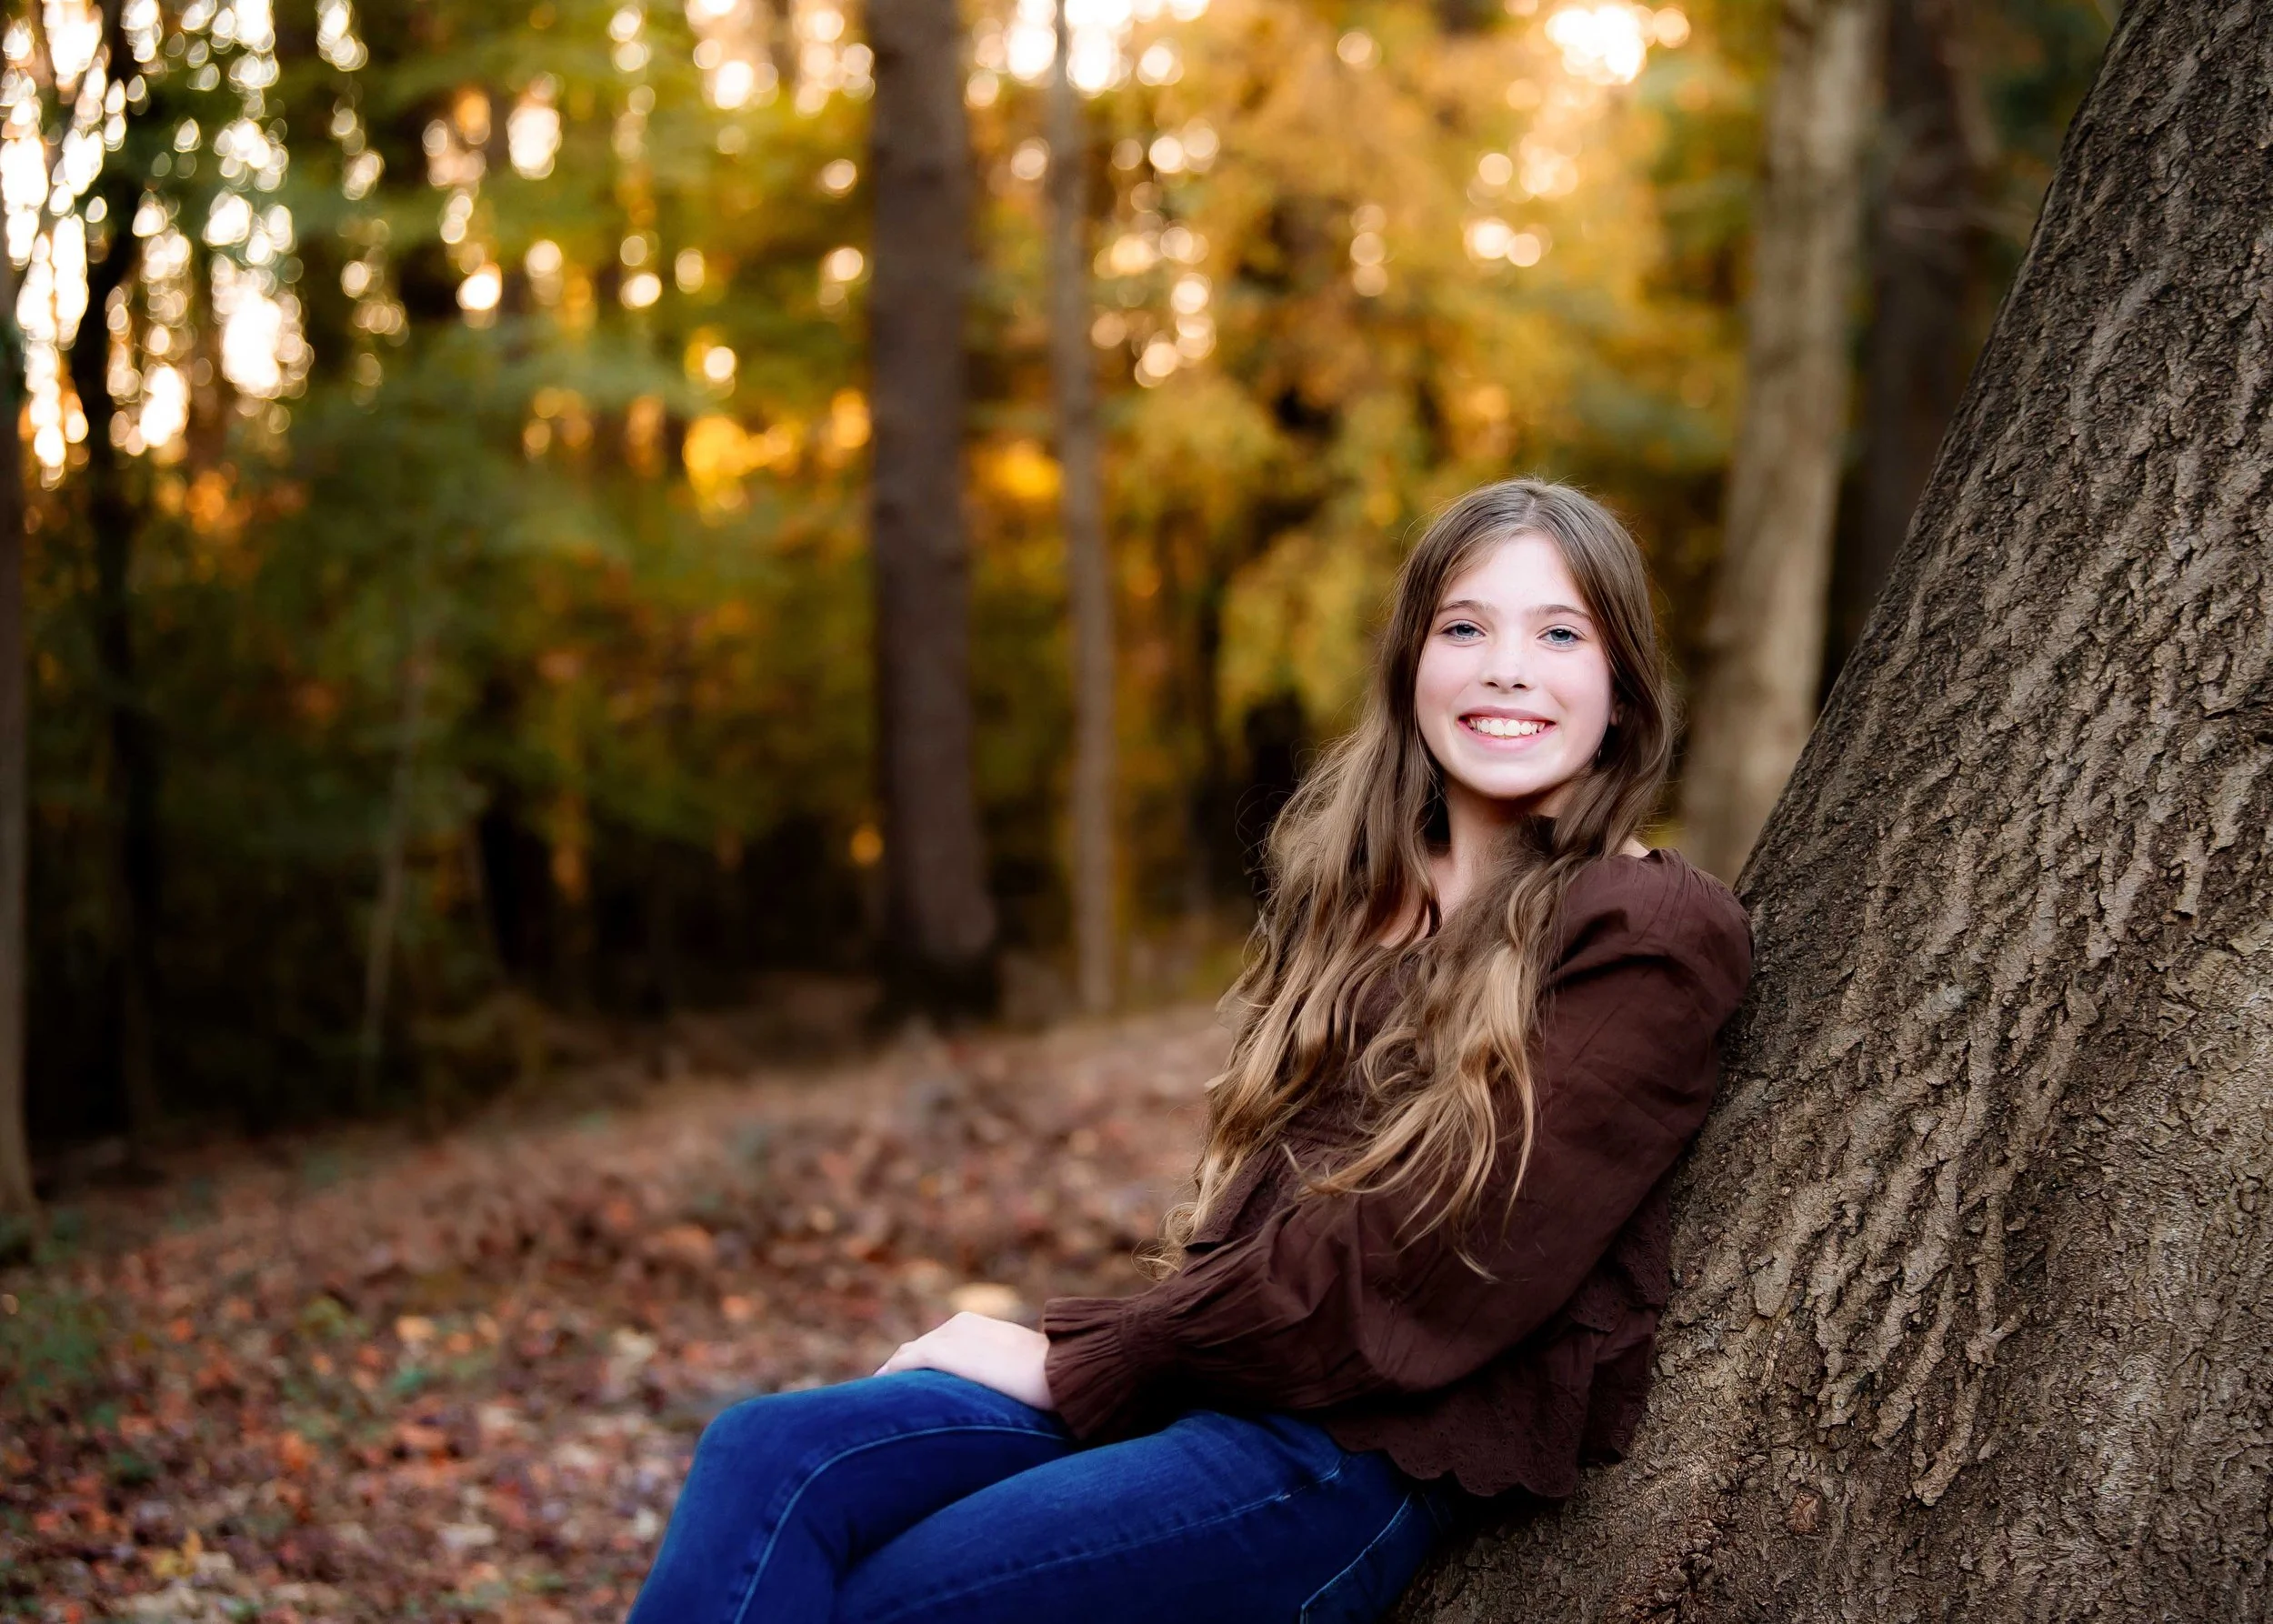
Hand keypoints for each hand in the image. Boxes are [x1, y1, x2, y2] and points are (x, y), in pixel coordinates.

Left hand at [875, 1312, 1055, 1411]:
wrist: (1060, 1370)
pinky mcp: (943, 1353)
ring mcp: (949, 1337)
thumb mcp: (1022, 1369)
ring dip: (892, 1377)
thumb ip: (1003, 1373)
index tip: (909, 1390)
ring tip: (877, 1405)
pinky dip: (889, 1377)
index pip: (936, 1344)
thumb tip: (1007, 1395)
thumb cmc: (1053, 1376)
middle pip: (916, 1349)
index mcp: (975, 1325)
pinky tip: (880, 1397)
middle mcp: (957, 1325)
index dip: (918, 1367)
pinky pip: (904, 1364)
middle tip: (885, 1402)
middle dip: (901, 1372)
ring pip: (906, 1357)